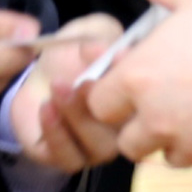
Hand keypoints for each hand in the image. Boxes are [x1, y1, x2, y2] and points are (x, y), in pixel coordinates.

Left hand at [8, 15, 125, 169]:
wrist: (42, 72)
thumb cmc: (76, 54)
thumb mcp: (90, 32)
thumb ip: (98, 37)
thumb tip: (100, 50)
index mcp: (138, 101)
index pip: (149, 101)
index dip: (134, 82)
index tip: (116, 59)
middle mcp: (124, 130)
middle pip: (126, 134)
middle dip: (103, 108)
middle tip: (82, 83)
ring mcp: (98, 147)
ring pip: (98, 148)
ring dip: (76, 118)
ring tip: (57, 89)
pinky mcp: (68, 156)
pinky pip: (69, 158)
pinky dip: (56, 134)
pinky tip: (46, 107)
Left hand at [84, 0, 191, 167]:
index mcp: (139, 75)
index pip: (98, 99)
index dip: (112, 89)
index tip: (133, 75)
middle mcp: (154, 117)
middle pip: (125, 139)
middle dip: (135, 125)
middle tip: (157, 101)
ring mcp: (186, 143)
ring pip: (162, 154)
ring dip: (168, 141)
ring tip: (190, 115)